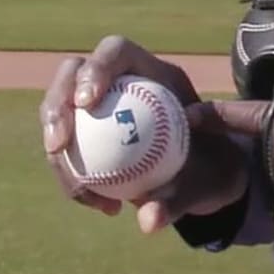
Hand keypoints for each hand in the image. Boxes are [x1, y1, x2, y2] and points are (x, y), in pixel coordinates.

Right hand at [39, 35, 254, 235]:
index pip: (116, 51)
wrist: (213, 180)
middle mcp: (124, 82)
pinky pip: (68, 151)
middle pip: (71, 75)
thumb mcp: (210, 184)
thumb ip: (180, 200)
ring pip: (60, 115)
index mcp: (156, 73)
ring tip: (78, 190)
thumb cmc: (218, 170)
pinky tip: (100, 206)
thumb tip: (148, 222)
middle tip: (57, 146)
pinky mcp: (90, 132)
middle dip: (56, 106)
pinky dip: (76, 179)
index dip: (95, 69)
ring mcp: (102, 105)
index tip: (86, 103)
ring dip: (59, 154)